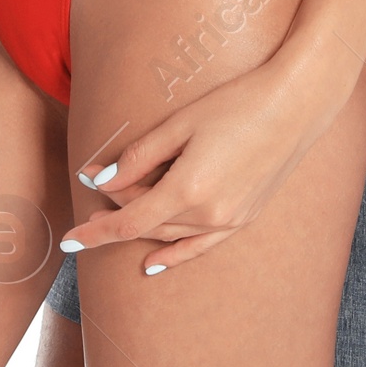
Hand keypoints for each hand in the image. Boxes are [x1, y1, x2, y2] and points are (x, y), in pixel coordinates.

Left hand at [61, 42, 355, 273]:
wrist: (296, 104)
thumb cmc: (238, 103)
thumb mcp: (182, 123)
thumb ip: (141, 156)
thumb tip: (104, 181)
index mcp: (189, 189)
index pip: (128, 221)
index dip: (96, 230)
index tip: (69, 237)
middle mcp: (208, 214)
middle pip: (147, 224)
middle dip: (115, 209)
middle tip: (94, 183)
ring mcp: (228, 221)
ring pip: (170, 233)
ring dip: (141, 224)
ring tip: (115, 208)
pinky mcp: (243, 218)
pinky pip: (200, 246)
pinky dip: (174, 255)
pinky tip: (154, 263)